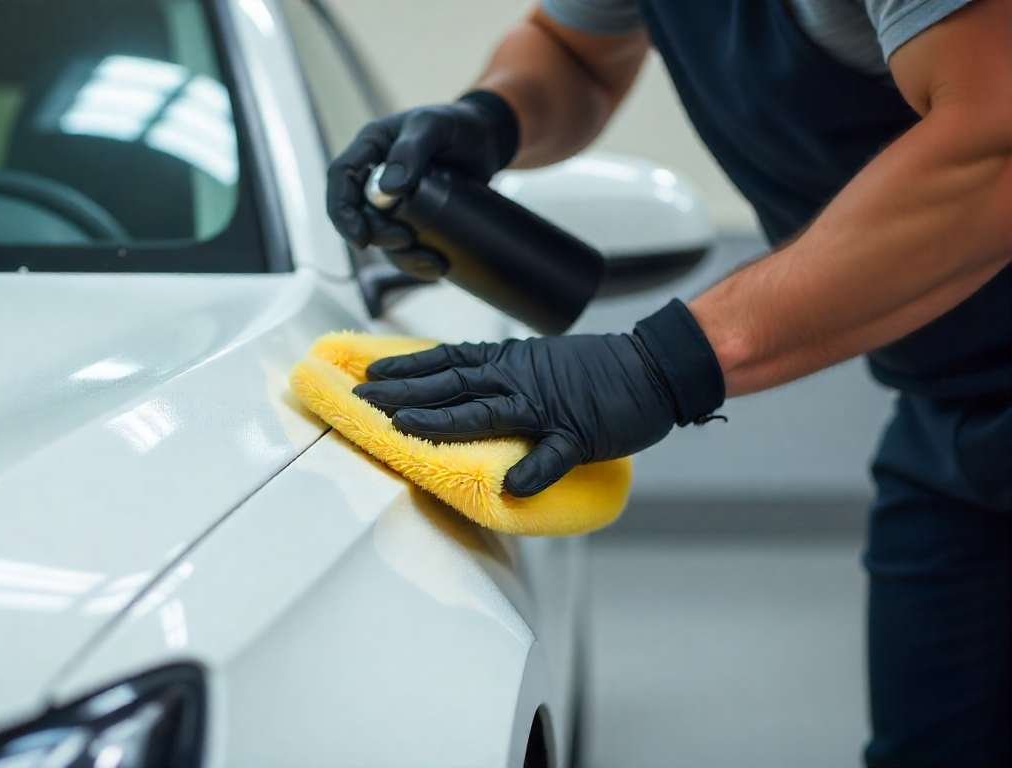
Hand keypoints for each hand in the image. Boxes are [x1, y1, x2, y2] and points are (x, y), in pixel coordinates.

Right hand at [325, 90, 518, 279]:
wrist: (488, 139)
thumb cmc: (458, 123)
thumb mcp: (435, 126)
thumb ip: (412, 149)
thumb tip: (388, 191)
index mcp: (371, 148)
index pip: (340, 178)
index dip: (342, 211)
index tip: (361, 238)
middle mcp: (375, 176)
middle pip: (360, 215)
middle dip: (379, 236)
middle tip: (407, 241)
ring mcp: (393, 201)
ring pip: (382, 238)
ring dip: (402, 257)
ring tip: (435, 263)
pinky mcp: (414, 218)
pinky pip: (405, 247)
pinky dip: (418, 262)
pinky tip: (438, 268)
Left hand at [353, 301, 725, 495]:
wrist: (654, 367)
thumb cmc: (596, 371)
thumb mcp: (538, 364)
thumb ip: (500, 379)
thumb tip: (463, 389)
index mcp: (509, 364)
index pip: (446, 362)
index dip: (407, 367)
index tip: (370, 372)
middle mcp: (518, 380)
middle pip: (450, 384)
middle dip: (404, 392)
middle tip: (362, 398)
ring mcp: (547, 408)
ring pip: (486, 412)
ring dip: (442, 420)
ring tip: (403, 427)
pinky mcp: (579, 434)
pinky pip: (554, 455)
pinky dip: (534, 470)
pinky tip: (512, 486)